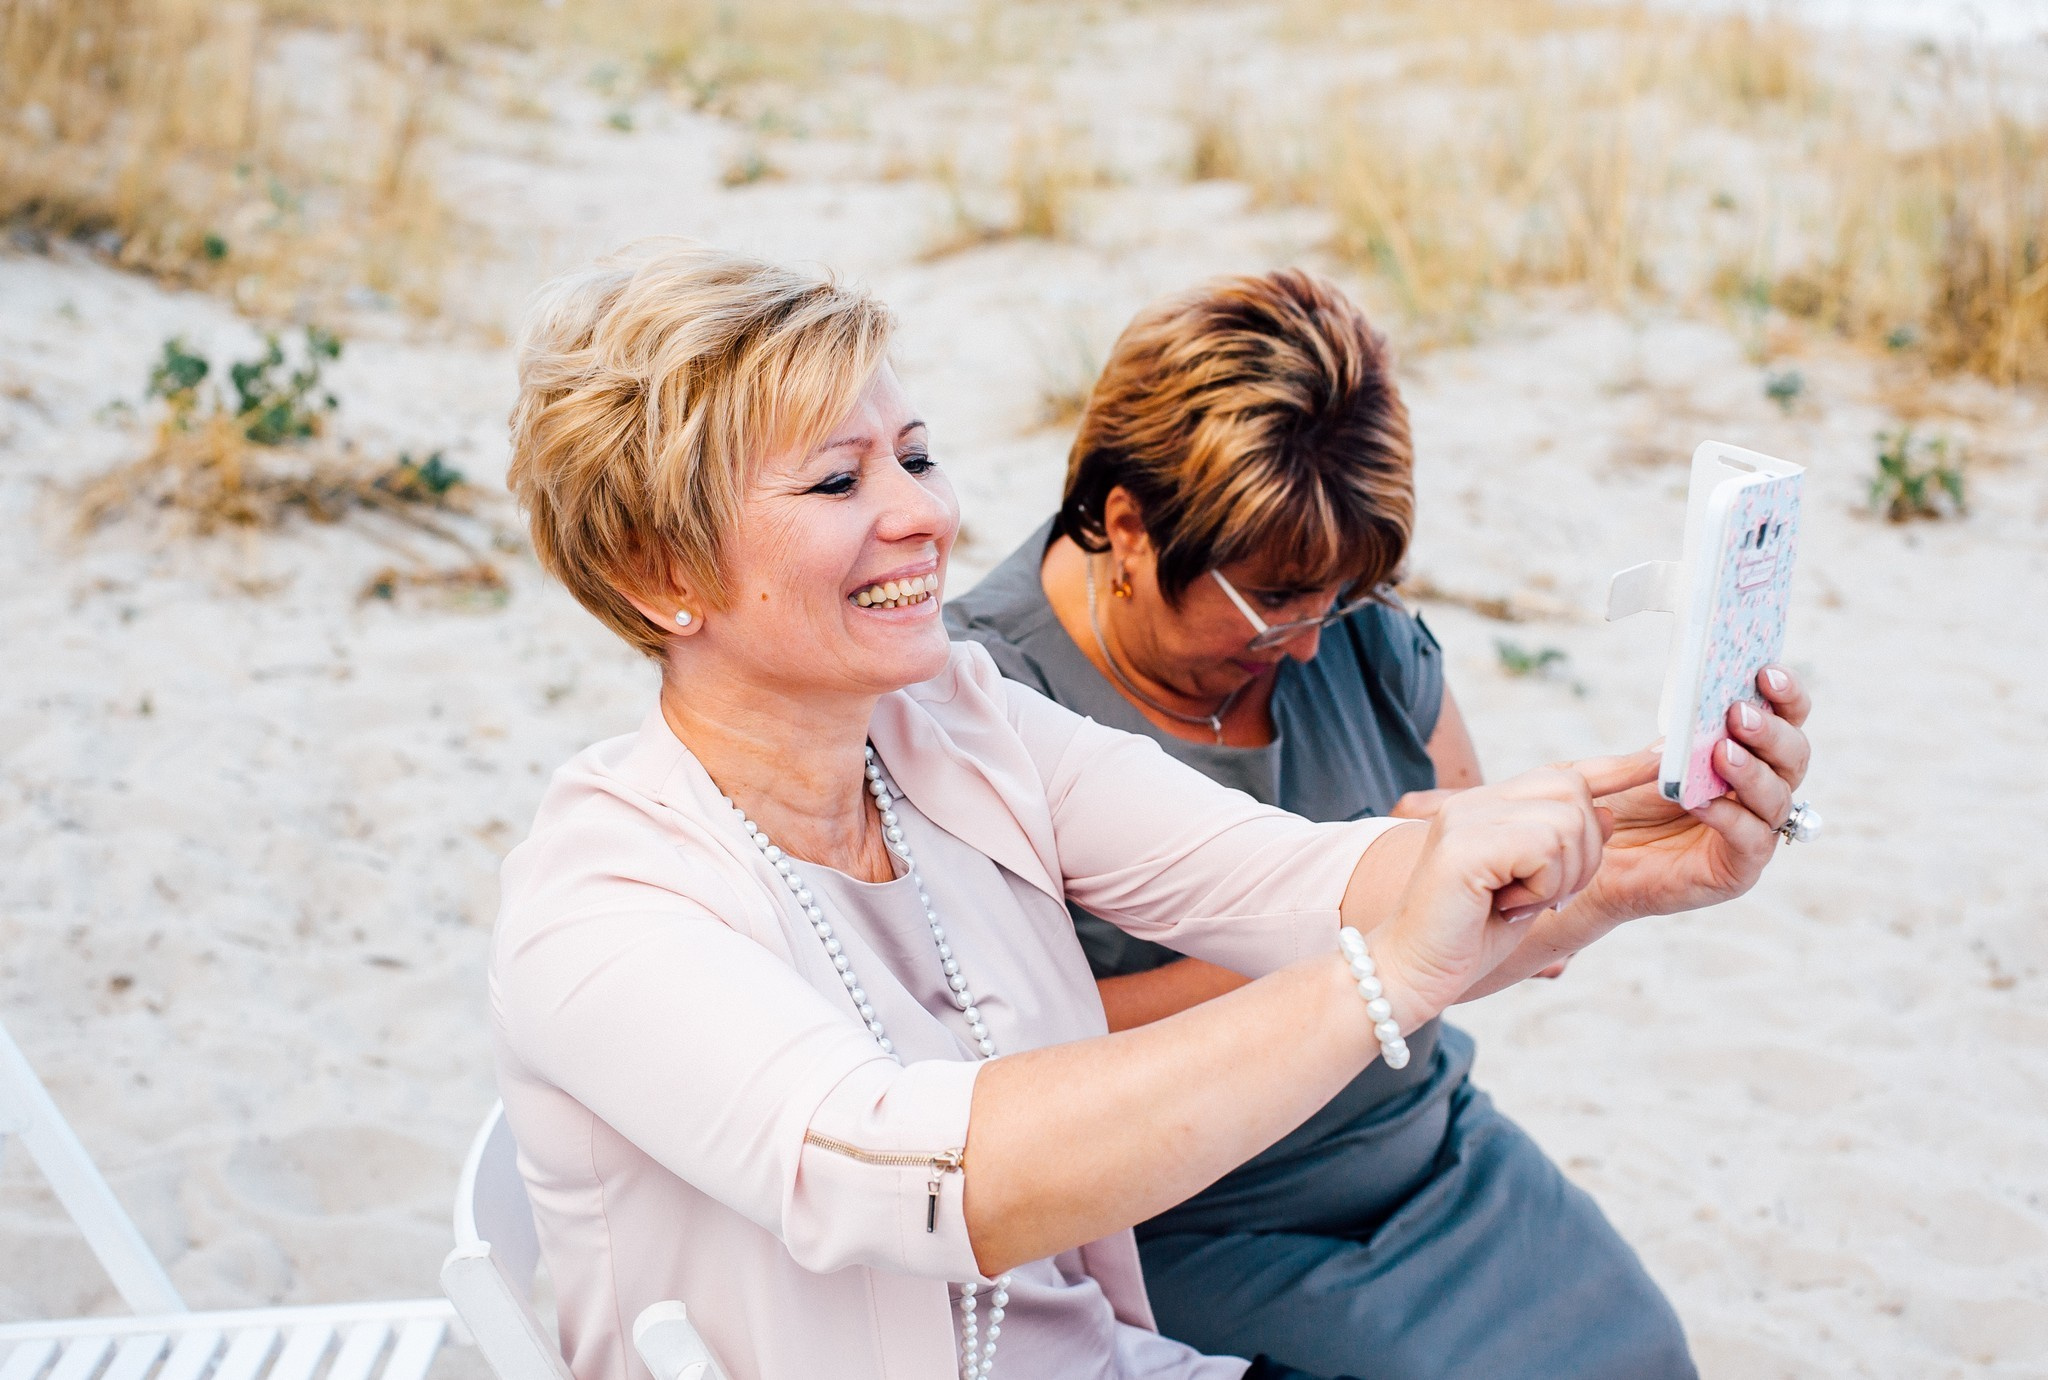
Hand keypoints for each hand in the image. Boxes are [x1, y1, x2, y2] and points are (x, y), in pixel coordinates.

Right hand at [1369, 767, 1611, 1026]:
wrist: (1409, 973)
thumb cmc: (1465, 939)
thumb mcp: (1531, 890)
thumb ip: (1562, 850)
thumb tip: (1608, 814)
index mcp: (1487, 807)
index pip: (1561, 772)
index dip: (1613, 768)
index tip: (1657, 756)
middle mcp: (1475, 802)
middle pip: (1575, 794)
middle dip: (1584, 854)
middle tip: (1544, 895)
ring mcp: (1468, 819)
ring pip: (1568, 822)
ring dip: (1562, 876)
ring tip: (1520, 903)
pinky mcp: (1466, 846)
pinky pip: (1545, 848)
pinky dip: (1542, 886)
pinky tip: (1508, 906)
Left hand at [1541, 664, 1813, 951]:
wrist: (1591, 860)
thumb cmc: (1620, 805)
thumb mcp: (1644, 761)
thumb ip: (1676, 740)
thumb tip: (1699, 709)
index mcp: (1747, 754)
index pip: (1786, 720)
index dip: (1786, 696)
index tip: (1766, 672)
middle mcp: (1759, 791)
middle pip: (1793, 756)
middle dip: (1770, 732)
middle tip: (1738, 713)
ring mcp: (1754, 830)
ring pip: (1777, 797)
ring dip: (1751, 772)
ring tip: (1721, 752)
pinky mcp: (1739, 869)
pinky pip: (1752, 840)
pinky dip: (1732, 818)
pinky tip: (1705, 802)